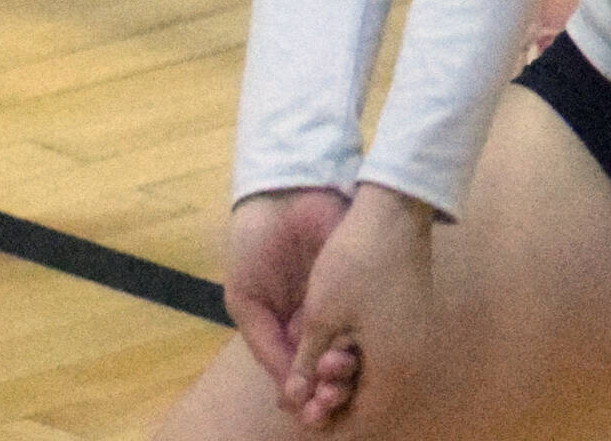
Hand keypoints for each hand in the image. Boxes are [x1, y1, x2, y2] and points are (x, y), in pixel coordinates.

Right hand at [224, 188, 350, 391]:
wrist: (284, 196)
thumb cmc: (255, 247)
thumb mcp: (246, 301)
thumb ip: (266, 345)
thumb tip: (287, 395)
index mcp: (287, 328)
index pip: (299, 373)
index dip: (305, 395)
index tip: (310, 414)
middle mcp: (317, 323)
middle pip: (326, 368)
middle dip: (328, 389)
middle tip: (328, 400)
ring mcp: (341, 307)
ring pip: (349, 352)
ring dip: (345, 371)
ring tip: (339, 376)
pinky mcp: (362, 291)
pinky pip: (365, 326)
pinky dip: (359, 345)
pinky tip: (352, 356)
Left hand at [284, 184, 437, 429]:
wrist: (394, 210)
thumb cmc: (355, 263)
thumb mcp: (321, 317)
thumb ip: (307, 364)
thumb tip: (293, 399)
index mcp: (393, 371)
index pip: (360, 422)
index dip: (326, 423)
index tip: (297, 415)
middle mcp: (412, 363)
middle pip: (369, 403)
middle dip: (331, 401)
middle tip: (297, 393)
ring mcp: (416, 341)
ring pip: (375, 378)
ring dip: (342, 379)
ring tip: (309, 367)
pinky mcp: (412, 321)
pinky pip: (384, 357)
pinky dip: (356, 359)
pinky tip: (329, 346)